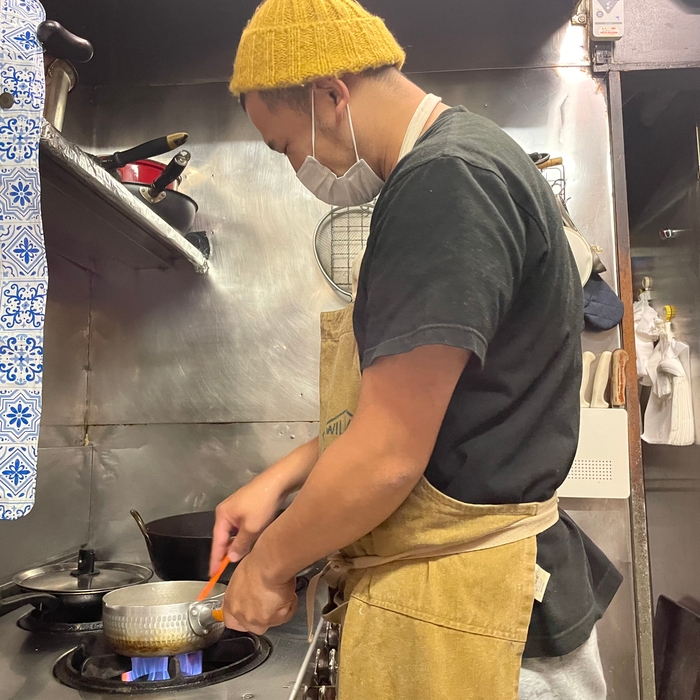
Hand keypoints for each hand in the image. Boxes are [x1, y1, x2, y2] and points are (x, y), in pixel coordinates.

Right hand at [210, 438, 319, 575]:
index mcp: (222, 515)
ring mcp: (237, 508)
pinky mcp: (247, 506)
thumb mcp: (252, 528)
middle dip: (227, 552)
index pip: (217, 542)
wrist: (278, 481)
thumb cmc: (263, 504)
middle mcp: (226, 511)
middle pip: (224, 537)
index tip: (212, 574)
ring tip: (240, 559)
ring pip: (234, 532)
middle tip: (227, 570)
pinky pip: (242, 526)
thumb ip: (240, 545)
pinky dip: (244, 536)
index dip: (215, 559)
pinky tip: (251, 544)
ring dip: (238, 544)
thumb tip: (230, 558)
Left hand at [223, 551, 297, 633]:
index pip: (231, 621)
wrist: (269, 565)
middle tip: (269, 602)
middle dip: (261, 616)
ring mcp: (257, 620)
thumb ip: (242, 591)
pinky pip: (284, 616)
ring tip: (279, 593)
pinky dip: (288, 605)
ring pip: (269, 622)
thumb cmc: (256, 563)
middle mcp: (241, 615)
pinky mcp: (274, 620)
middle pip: (251, 625)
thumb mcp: (241, 576)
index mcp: (230, 603)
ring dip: (275, 612)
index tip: (250, 611)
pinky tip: (287, 593)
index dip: (242, 618)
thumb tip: (249, 592)